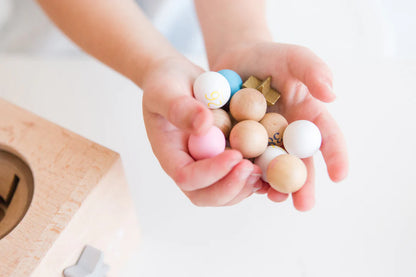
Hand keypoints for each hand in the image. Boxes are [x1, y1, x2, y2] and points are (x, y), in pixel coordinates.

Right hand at [141, 57, 262, 205]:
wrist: (180, 80)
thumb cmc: (166, 83)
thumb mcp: (166, 90)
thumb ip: (179, 107)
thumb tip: (204, 125)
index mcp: (170, 154)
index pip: (186, 177)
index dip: (210, 172)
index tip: (234, 154)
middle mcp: (189, 166)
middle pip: (205, 195)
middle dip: (230, 187)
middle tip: (251, 169)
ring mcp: (208, 166)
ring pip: (225, 193)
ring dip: (245, 186)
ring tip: (262, 168)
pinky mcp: (225, 159)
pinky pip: (240, 177)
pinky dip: (256, 177)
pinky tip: (271, 164)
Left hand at [210, 42, 348, 210]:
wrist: (236, 60)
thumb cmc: (270, 57)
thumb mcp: (293, 57)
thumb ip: (313, 70)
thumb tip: (332, 95)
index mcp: (307, 116)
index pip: (325, 136)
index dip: (335, 155)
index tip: (339, 175)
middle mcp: (288, 134)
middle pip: (299, 161)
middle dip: (303, 184)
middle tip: (304, 205)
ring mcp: (264, 141)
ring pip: (272, 168)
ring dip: (274, 185)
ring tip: (275, 198)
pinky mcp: (240, 143)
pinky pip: (244, 160)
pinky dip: (245, 172)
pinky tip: (244, 184)